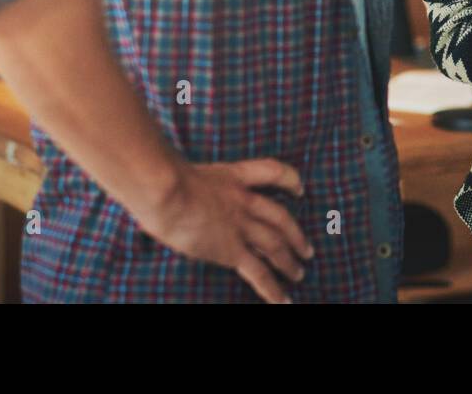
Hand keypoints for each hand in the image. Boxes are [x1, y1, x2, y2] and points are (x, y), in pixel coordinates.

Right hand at [142, 157, 314, 303]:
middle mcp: (244, 200)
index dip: (290, 180)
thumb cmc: (165, 178)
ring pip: (276, 245)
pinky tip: (282, 299)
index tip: (299, 189)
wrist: (168, 190)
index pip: (272, 172)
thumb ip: (190, 181)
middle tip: (307, 249)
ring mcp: (241, 225)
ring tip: (299, 274)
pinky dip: (273, 288)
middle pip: (280, 217)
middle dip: (296, 234)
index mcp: (234, 175)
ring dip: (289, 262)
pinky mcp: (232, 250)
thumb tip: (175, 186)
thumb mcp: (185, 172)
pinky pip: (259, 272)